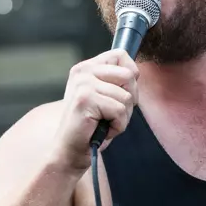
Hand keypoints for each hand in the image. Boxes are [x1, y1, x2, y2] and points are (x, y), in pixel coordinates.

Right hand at [50, 49, 138, 172]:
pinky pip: (120, 110)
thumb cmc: (92, 125)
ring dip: (123, 116)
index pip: (120, 54)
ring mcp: (83, 84)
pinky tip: (103, 129)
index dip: (131, 75)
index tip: (121, 93)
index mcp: (86, 67)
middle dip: (130, 99)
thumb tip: (135, 72)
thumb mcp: (105, 96)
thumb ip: (117, 81)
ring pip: (127, 97)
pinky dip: (117, 126)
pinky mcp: (85, 99)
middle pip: (129, 75)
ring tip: (105, 122)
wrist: (70, 150)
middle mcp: (83, 71)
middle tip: (112, 113)